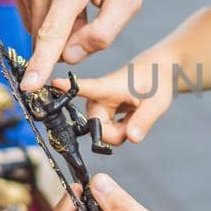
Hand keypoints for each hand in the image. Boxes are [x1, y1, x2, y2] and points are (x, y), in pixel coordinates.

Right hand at [10, 0, 149, 90]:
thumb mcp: (128, 1)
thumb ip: (103, 35)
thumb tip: (69, 57)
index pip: (51, 34)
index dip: (40, 65)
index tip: (28, 87)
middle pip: (46, 37)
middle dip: (69, 38)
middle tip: (91, 14)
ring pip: (36, 28)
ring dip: (58, 26)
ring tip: (80, 1)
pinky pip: (29, 14)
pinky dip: (48, 13)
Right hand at [53, 65, 173, 145]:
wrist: (158, 72)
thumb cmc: (156, 80)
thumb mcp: (157, 102)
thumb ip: (144, 120)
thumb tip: (132, 139)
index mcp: (107, 87)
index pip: (84, 88)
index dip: (67, 87)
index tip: (52, 83)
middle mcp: (97, 96)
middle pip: (97, 128)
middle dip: (116, 133)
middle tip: (135, 123)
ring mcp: (99, 105)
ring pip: (103, 133)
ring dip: (121, 132)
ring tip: (134, 116)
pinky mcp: (102, 113)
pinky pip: (108, 132)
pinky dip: (121, 130)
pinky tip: (130, 118)